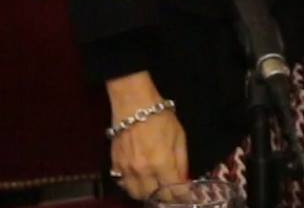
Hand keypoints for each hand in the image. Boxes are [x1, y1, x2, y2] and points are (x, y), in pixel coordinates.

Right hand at [105, 73, 186, 200]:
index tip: (188, 197)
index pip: (173, 191)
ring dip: (148, 194)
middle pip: (154, 197)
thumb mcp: (180, 137)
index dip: (183, 197)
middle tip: (173, 193)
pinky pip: (124, 184)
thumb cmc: (160, 117)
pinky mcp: (115, 165)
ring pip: (137, 194)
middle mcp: (142, 171)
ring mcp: (126, 170)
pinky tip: (142, 179)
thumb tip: (184, 181)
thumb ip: (181, 162)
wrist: (133, 104)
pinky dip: (133, 186)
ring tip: (157, 188)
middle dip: (166, 198)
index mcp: (161, 163)